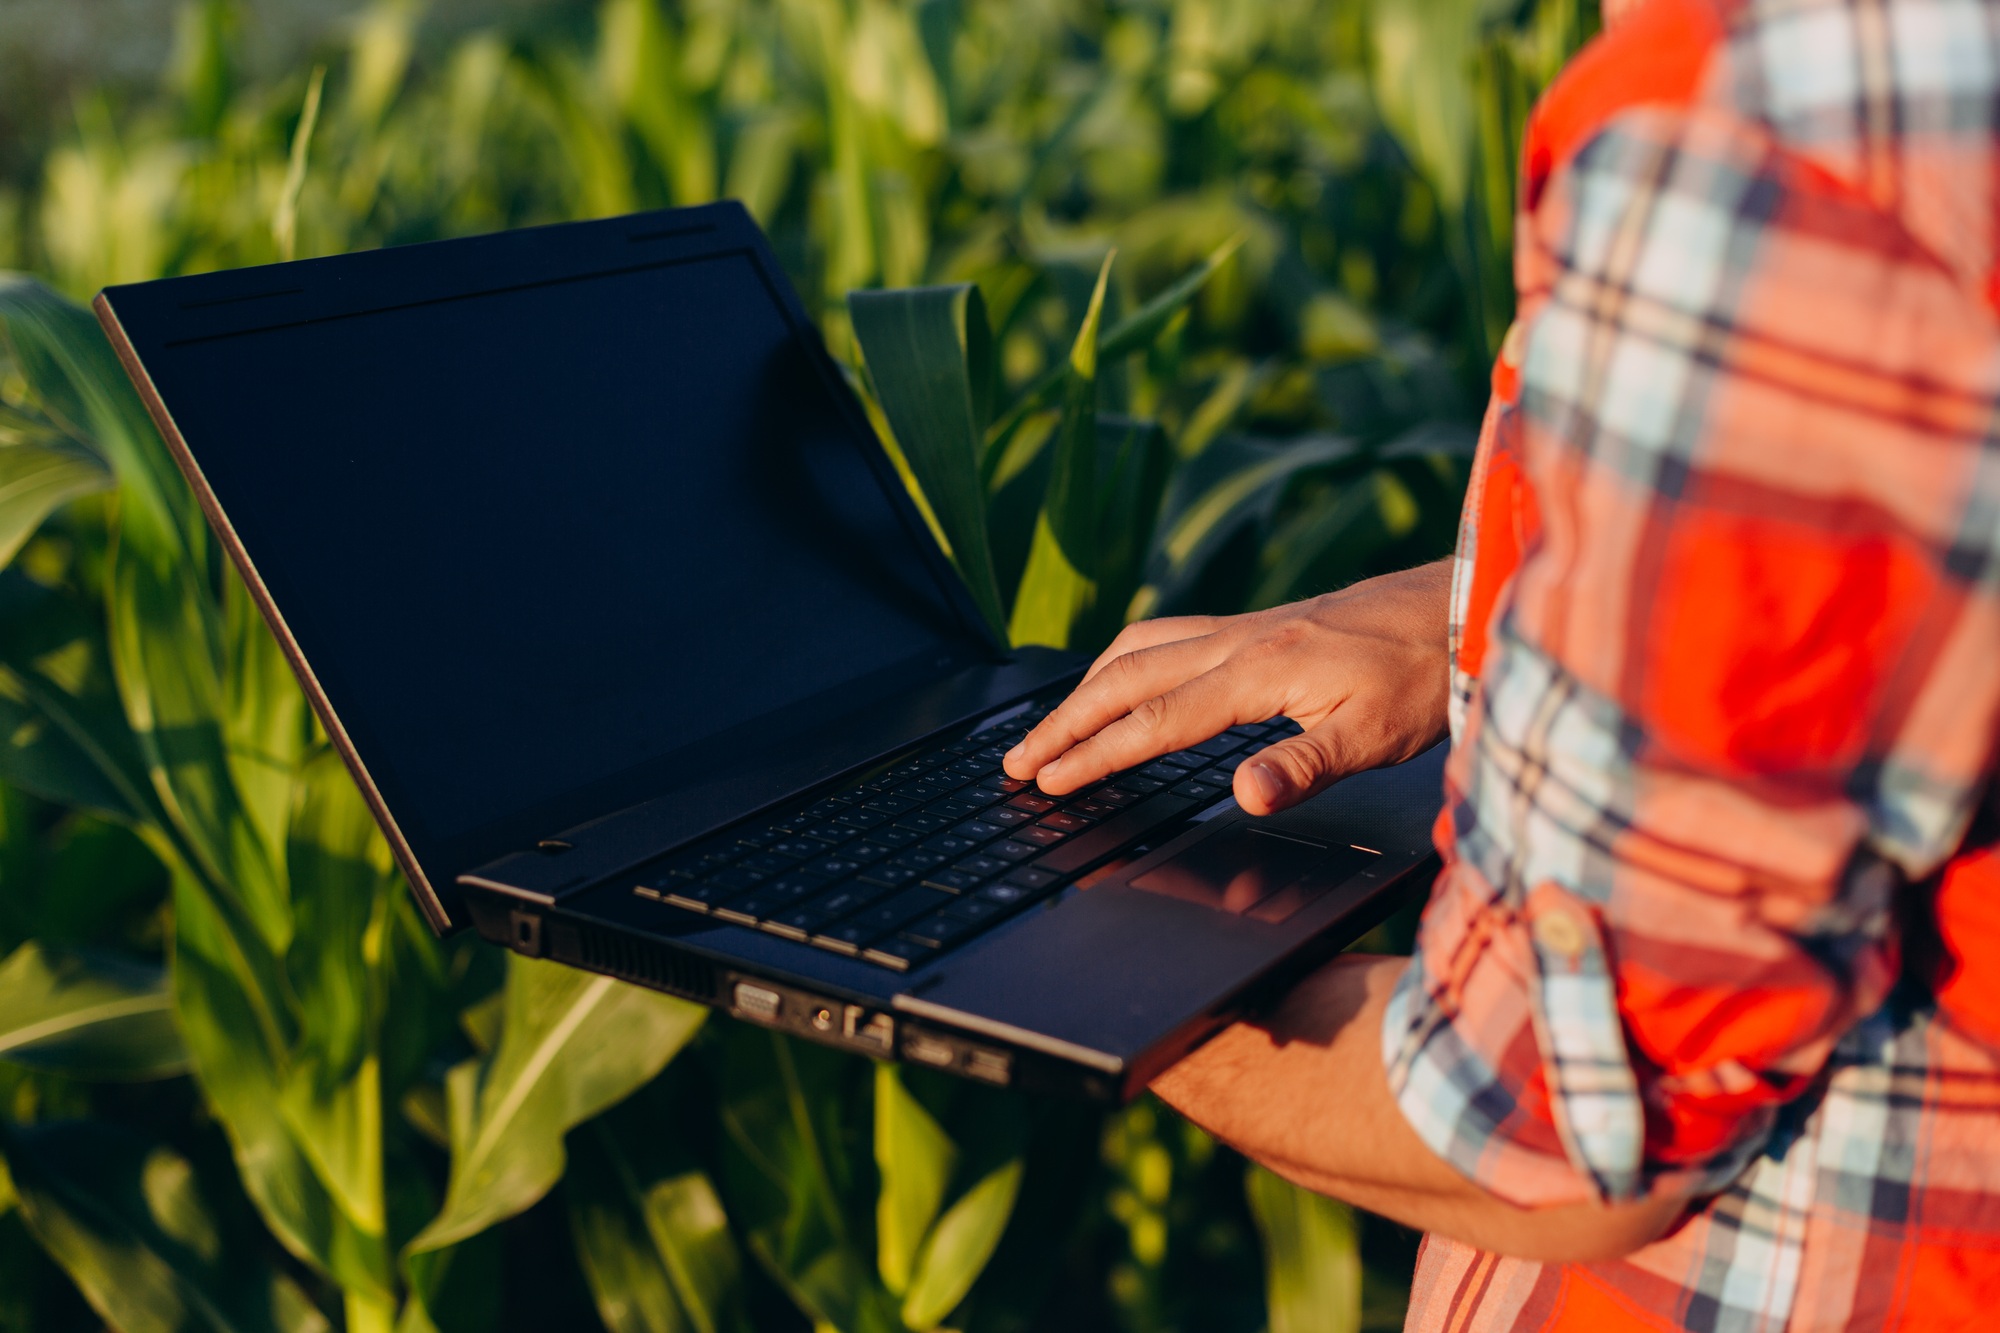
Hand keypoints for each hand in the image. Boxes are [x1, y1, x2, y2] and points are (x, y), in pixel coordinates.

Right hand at [1002, 559, 1452, 814]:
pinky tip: (1126, 677)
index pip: (1153, 722)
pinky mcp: (1260, 624)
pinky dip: (1125, 660)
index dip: (1094, 755)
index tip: (1046, 780)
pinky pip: (1168, 635)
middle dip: (1066, 722)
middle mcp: (1238, 640)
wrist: (1461, 607)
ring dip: (1087, 686)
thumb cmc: (1424, 674)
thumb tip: (1244, 797)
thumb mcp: (1375, 735)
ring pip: (1140, 648)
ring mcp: (1245, 627)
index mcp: (1256, 671)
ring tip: (1053, 724)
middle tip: (1019, 760)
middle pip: (1126, 679)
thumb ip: (1303, 766)